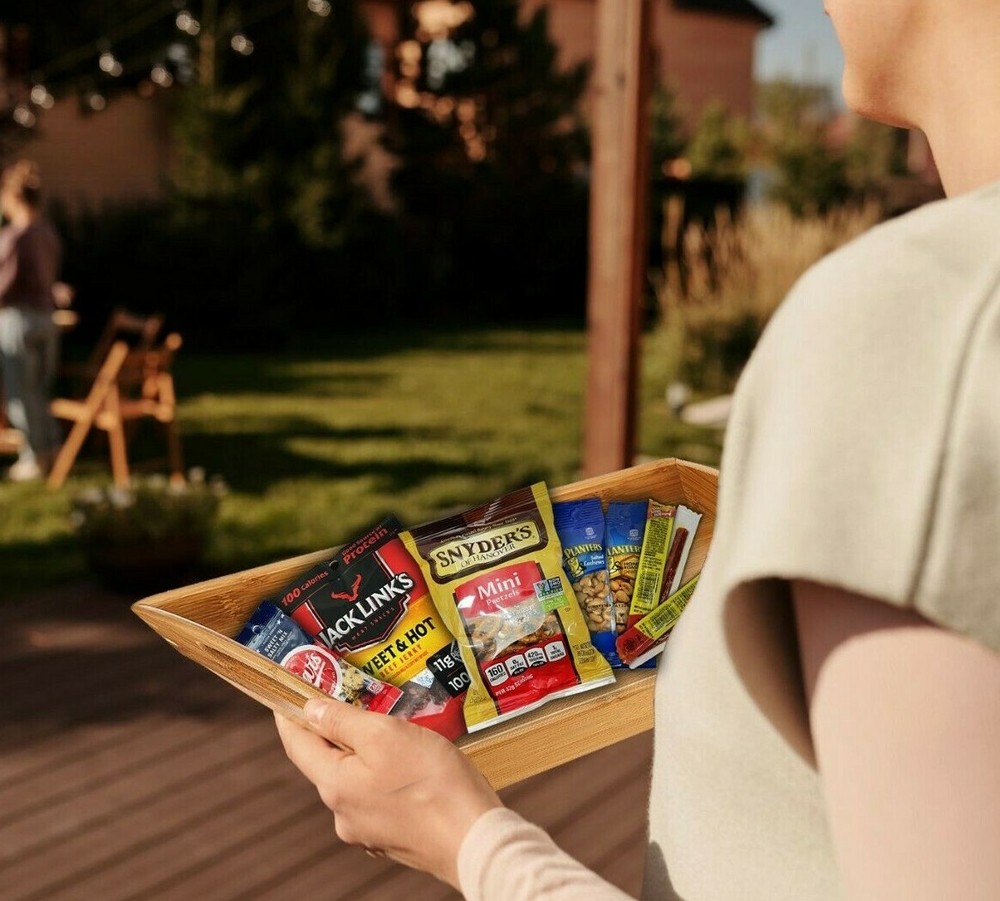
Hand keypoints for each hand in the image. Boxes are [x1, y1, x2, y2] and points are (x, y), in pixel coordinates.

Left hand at [274, 698, 502, 888]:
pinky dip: (384, 774)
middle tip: (349, 699)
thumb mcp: (386, 735)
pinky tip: (410, 764)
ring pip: (354, 778)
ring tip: (393, 729)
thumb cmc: (433, 783)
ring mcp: (367, 828)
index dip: (289, 715)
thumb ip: (343, 721)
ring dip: (364, 753)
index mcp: (335, 785)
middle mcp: (343, 812)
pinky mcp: (392, 836)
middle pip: (326, 761)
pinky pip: (377, 795)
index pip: (297, 744)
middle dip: (334, 730)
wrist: (475, 839)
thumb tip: (309, 710)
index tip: (286, 693)